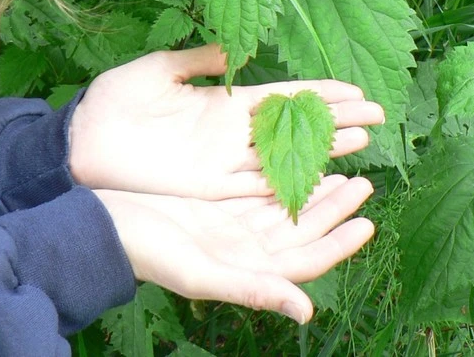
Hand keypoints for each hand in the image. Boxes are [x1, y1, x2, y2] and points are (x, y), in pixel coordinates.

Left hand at [68, 44, 384, 197]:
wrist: (78, 139)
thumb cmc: (111, 100)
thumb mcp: (159, 68)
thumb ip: (199, 59)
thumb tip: (235, 47)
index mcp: (221, 101)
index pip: (282, 96)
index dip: (319, 93)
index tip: (355, 89)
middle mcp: (229, 132)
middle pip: (295, 127)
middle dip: (336, 121)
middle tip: (378, 117)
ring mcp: (220, 161)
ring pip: (284, 156)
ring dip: (323, 151)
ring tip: (363, 143)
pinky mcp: (205, 186)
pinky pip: (254, 185)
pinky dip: (286, 182)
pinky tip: (318, 177)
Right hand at [95, 174, 374, 322]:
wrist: (105, 228)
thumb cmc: (149, 253)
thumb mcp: (202, 273)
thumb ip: (255, 290)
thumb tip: (306, 311)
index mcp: (248, 269)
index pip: (307, 259)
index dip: (339, 243)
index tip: (368, 222)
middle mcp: (246, 248)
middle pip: (303, 230)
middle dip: (335, 209)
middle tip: (363, 183)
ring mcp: (232, 226)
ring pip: (286, 208)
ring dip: (314, 191)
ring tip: (343, 169)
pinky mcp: (218, 205)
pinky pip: (262, 191)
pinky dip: (284, 178)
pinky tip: (297, 161)